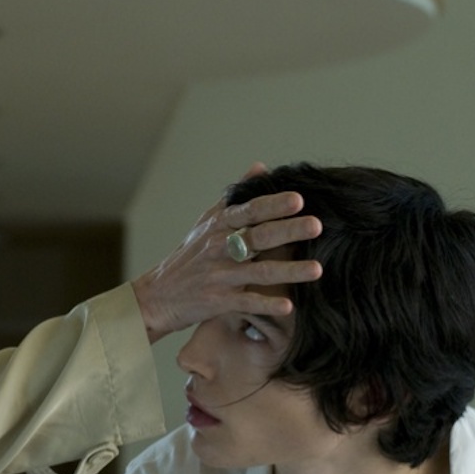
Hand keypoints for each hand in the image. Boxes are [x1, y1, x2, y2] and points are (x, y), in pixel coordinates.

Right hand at [131, 165, 321, 343]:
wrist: (157, 295)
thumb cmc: (189, 256)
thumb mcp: (207, 221)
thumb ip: (236, 196)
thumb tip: (261, 167)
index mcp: (218, 225)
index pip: (249, 210)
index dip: (273, 204)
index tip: (298, 198)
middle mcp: (218, 248)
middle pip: (258, 237)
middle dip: (288, 231)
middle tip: (316, 225)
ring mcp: (218, 276)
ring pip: (258, 272)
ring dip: (289, 271)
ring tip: (318, 269)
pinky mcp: (217, 302)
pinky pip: (247, 303)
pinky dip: (267, 305)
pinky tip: (289, 306)